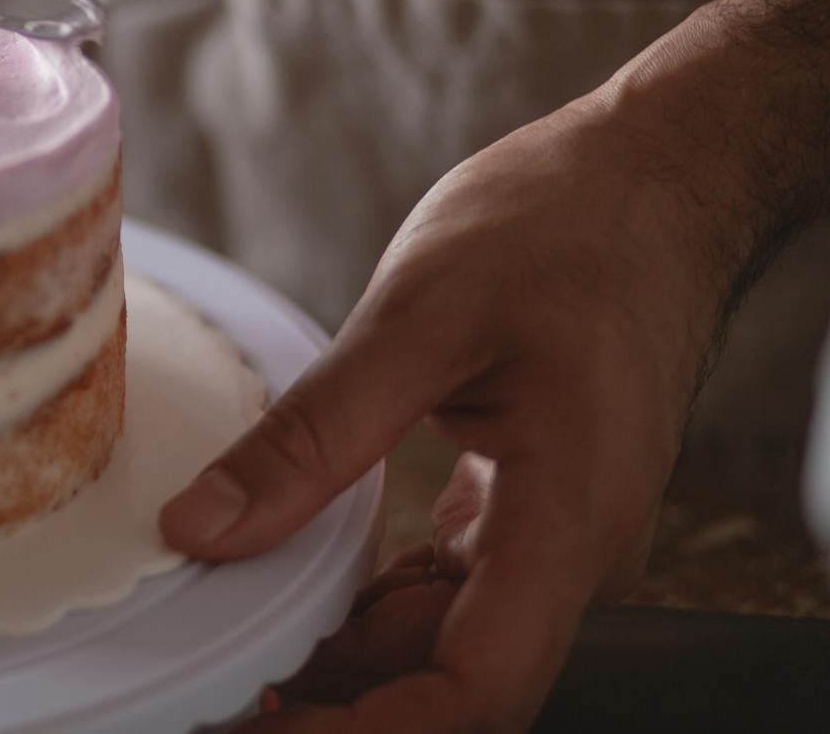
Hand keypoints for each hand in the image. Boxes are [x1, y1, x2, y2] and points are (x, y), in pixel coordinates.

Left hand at [160, 97, 734, 731]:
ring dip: (343, 653)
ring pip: (441, 638)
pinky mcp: (525, 497)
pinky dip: (368, 595)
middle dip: (332, 703)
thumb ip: (312, 435)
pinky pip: (446, 583)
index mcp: (567, 523)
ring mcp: (552, 529)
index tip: (259, 728)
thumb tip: (202, 528)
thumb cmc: (564, 226)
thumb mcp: (418, 319)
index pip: (474, 695)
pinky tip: (294, 573)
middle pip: (447, 682)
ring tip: (232, 635)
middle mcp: (570, 550)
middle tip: (213, 684)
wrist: (649, 173)